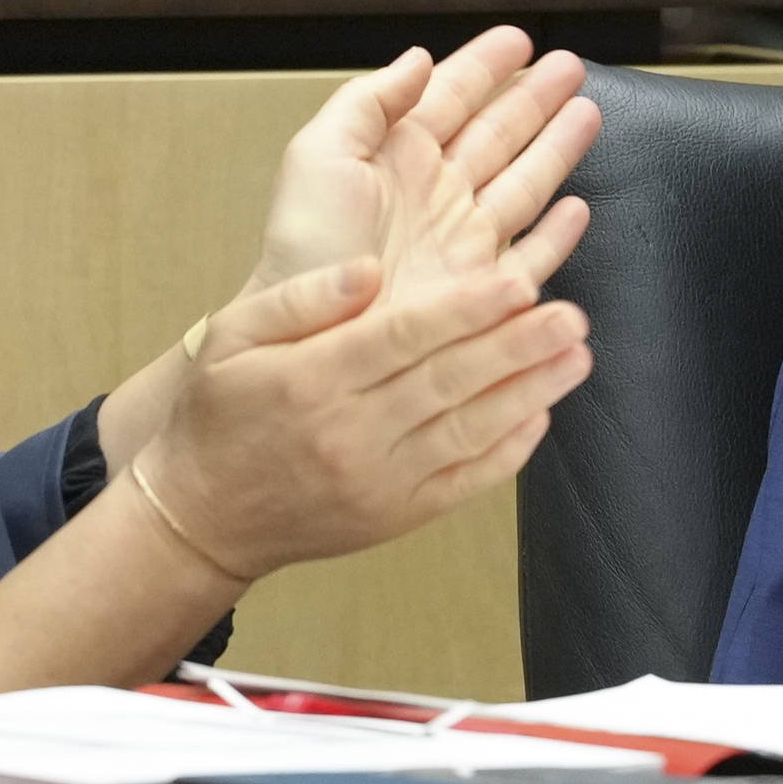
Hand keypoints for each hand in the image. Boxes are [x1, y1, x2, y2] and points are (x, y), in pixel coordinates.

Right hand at [139, 236, 597, 578]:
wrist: (203, 516)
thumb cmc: (221, 412)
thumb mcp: (233, 338)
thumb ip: (302, 298)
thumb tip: (369, 268)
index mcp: (310, 381)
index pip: (402, 337)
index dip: (466, 310)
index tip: (518, 281)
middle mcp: (350, 433)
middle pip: (448, 383)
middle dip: (517, 347)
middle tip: (573, 316)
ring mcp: (379, 481)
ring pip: (468, 431)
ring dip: (530, 393)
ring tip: (579, 357)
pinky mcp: (397, 515)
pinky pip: (465, 481)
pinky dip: (509, 451)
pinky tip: (543, 415)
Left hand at [229, 27, 598, 311]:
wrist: (314, 335)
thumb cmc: (305, 250)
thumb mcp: (318, 156)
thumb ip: (368, 101)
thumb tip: (418, 58)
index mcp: (397, 156)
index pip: (452, 96)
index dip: (486, 65)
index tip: (518, 39)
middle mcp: (437, 194)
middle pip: (500, 133)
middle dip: (536, 98)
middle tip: (571, 67)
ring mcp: (464, 241)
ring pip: (525, 182)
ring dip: (558, 147)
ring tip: (588, 112)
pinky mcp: (484, 288)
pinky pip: (532, 254)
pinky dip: (558, 234)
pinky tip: (578, 207)